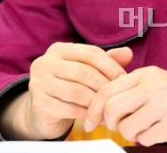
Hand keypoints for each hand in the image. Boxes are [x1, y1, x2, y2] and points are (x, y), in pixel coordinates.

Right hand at [0, 42, 132, 139]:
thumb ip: (106, 60)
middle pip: (83, 72)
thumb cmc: (71, 85)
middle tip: (116, 95)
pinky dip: (85, 113)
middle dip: (104, 85)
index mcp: (59, 49)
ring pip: (76, 91)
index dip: (110, 65)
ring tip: (107, 106)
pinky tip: (94, 116)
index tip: (123, 77)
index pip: (90, 53)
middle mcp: (45, 63)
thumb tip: (128, 53)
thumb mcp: (87, 69)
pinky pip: (68, 109)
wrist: (45, 111)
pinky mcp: (39, 104)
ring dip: (95, 101)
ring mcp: (39, 83)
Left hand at [84, 65, 166, 144]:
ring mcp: (165, 106)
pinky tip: (157, 130)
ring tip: (143, 126)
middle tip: (119, 124)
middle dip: (110, 122)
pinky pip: (144, 140)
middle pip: (112, 109)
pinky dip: (146, 139)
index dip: (94, 108)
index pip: (108, 89)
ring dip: (130, 133)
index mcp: (146, 74)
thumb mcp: (156, 79)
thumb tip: (99, 104)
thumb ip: (130, 87)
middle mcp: (154, 87)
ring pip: (126, 128)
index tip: (90, 121)